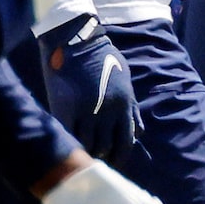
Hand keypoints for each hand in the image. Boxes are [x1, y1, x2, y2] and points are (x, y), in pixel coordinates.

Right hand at [37, 14, 140, 159]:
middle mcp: (107, 112)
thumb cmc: (102, 58)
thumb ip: (132, 108)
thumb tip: (139, 133)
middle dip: (100, 156)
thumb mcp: (126, 82)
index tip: (112, 162)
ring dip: (84, 150)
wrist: (76, 41)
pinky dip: (68, 141)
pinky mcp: (65, 108)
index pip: (125, 142)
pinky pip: (67, 133)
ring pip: (86, 143)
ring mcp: (85, 111)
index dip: (119, 156)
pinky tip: (65, 144)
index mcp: (123, 105)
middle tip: (93, 160)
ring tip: (79, 153)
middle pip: (105, 146)